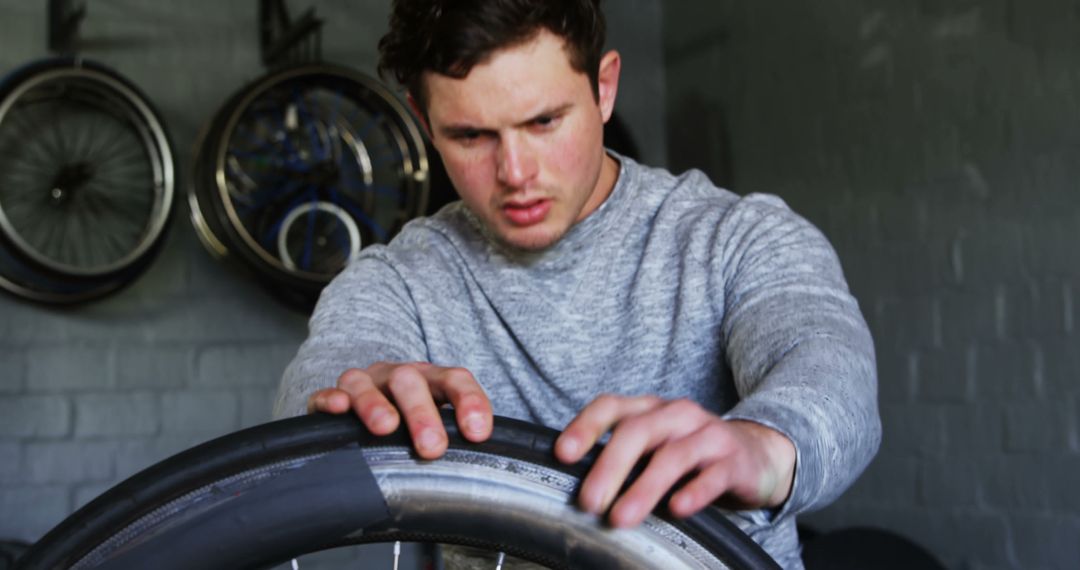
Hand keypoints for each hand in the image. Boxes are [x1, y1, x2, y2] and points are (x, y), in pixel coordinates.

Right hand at [307, 362, 492, 458]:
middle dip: (421, 412)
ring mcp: (363, 385)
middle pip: (409, 380)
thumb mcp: (439, 426)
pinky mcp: (330, 399)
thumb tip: (472, 473)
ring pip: (364, 383)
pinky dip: (330, 399)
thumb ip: (454, 439)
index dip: (468, 401)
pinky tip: (338, 407)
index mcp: (430, 380)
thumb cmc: (411, 425)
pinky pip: (325, 394)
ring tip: (385, 428)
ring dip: (375, 403)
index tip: (477, 433)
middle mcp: (396, 377)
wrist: (367, 413)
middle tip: (431, 447)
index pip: (455, 380)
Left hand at [554, 395, 795, 527]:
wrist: (757, 455)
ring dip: (644, 488)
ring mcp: (707, 436)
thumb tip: (575, 487)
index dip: (585, 427)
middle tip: (589, 501)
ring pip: (672, 457)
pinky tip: (677, 509)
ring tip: (621, 517)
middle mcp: (677, 415)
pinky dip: (693, 492)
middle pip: (637, 432)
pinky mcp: (734, 462)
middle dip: (609, 466)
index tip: (562, 454)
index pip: (611, 407)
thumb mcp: (654, 446)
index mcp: (650, 409)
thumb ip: (621, 458)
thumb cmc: (692, 453)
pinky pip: (712, 476)